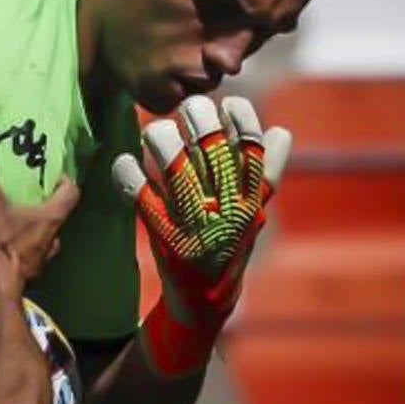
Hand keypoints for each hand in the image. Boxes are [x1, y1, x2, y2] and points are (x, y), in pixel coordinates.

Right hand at [0, 140, 79, 296]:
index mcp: (51, 216)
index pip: (71, 192)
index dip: (64, 181)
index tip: (51, 175)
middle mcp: (54, 235)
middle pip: (58, 212)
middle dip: (46, 203)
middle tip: (28, 194)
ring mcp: (44, 256)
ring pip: (47, 234)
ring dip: (36, 226)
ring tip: (17, 218)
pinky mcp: (32, 270)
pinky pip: (34, 252)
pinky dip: (26, 246)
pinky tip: (10, 244)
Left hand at [112, 96, 290, 330]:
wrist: (203, 301)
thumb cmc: (229, 247)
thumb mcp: (255, 214)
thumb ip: (265, 175)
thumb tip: (280, 131)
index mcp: (251, 201)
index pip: (254, 150)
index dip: (241, 118)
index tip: (228, 103)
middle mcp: (226, 211)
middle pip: (213, 152)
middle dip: (198, 119)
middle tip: (186, 107)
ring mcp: (195, 225)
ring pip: (177, 171)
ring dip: (162, 140)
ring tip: (154, 130)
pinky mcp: (165, 238)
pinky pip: (143, 200)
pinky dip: (130, 177)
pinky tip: (124, 161)